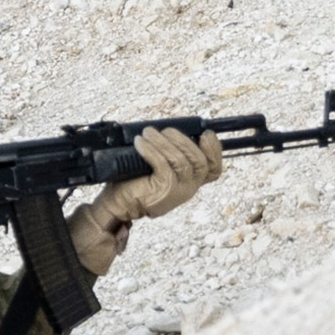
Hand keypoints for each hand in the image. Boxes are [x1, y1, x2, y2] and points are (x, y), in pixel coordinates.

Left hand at [98, 124, 223, 227]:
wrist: (120, 204)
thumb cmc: (137, 182)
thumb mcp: (160, 168)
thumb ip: (172, 154)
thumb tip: (172, 131)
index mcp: (192, 182)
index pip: (214, 169)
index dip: (214, 150)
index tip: (206, 133)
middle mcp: (189, 188)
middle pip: (199, 160)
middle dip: (182, 139)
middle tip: (165, 130)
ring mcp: (178, 191)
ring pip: (180, 160)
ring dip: (163, 142)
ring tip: (148, 133)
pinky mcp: (164, 190)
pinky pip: (162, 164)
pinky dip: (150, 150)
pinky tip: (140, 143)